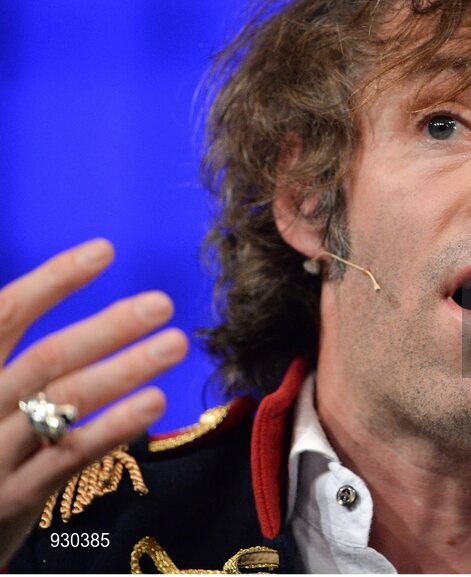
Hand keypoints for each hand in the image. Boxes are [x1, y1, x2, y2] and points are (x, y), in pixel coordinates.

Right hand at [0, 240, 187, 566]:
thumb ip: (12, 352)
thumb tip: (50, 291)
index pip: (6, 315)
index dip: (54, 280)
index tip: (104, 250)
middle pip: (47, 358)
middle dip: (108, 327)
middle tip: (162, 303)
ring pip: (65, 402)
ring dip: (125, 369)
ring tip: (176, 344)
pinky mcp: (14, 498)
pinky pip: (72, 455)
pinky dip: (115, 426)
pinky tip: (155, 401)